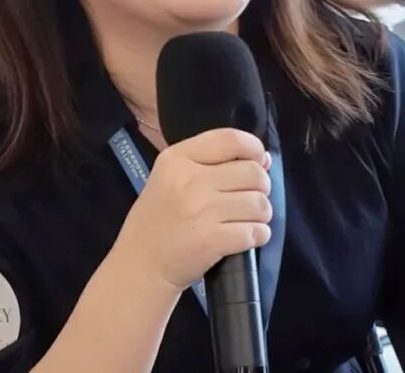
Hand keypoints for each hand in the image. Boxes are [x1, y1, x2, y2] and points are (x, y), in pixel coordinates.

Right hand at [112, 128, 272, 292]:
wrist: (140, 265)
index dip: (254, 148)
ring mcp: (201, 211)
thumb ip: (212, 163)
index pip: (230, 139)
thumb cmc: (158, 219)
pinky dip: (259, 235)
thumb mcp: (171, 177)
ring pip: (259, 203)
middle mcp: (189, 180)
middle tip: (251, 198)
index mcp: (177, 159)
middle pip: (253, 172)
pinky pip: (255, 231)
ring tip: (248, 219)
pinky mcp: (211, 240)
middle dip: (262, 186)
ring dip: (261, 214)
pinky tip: (248, 236)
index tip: (259, 161)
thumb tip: (263, 159)